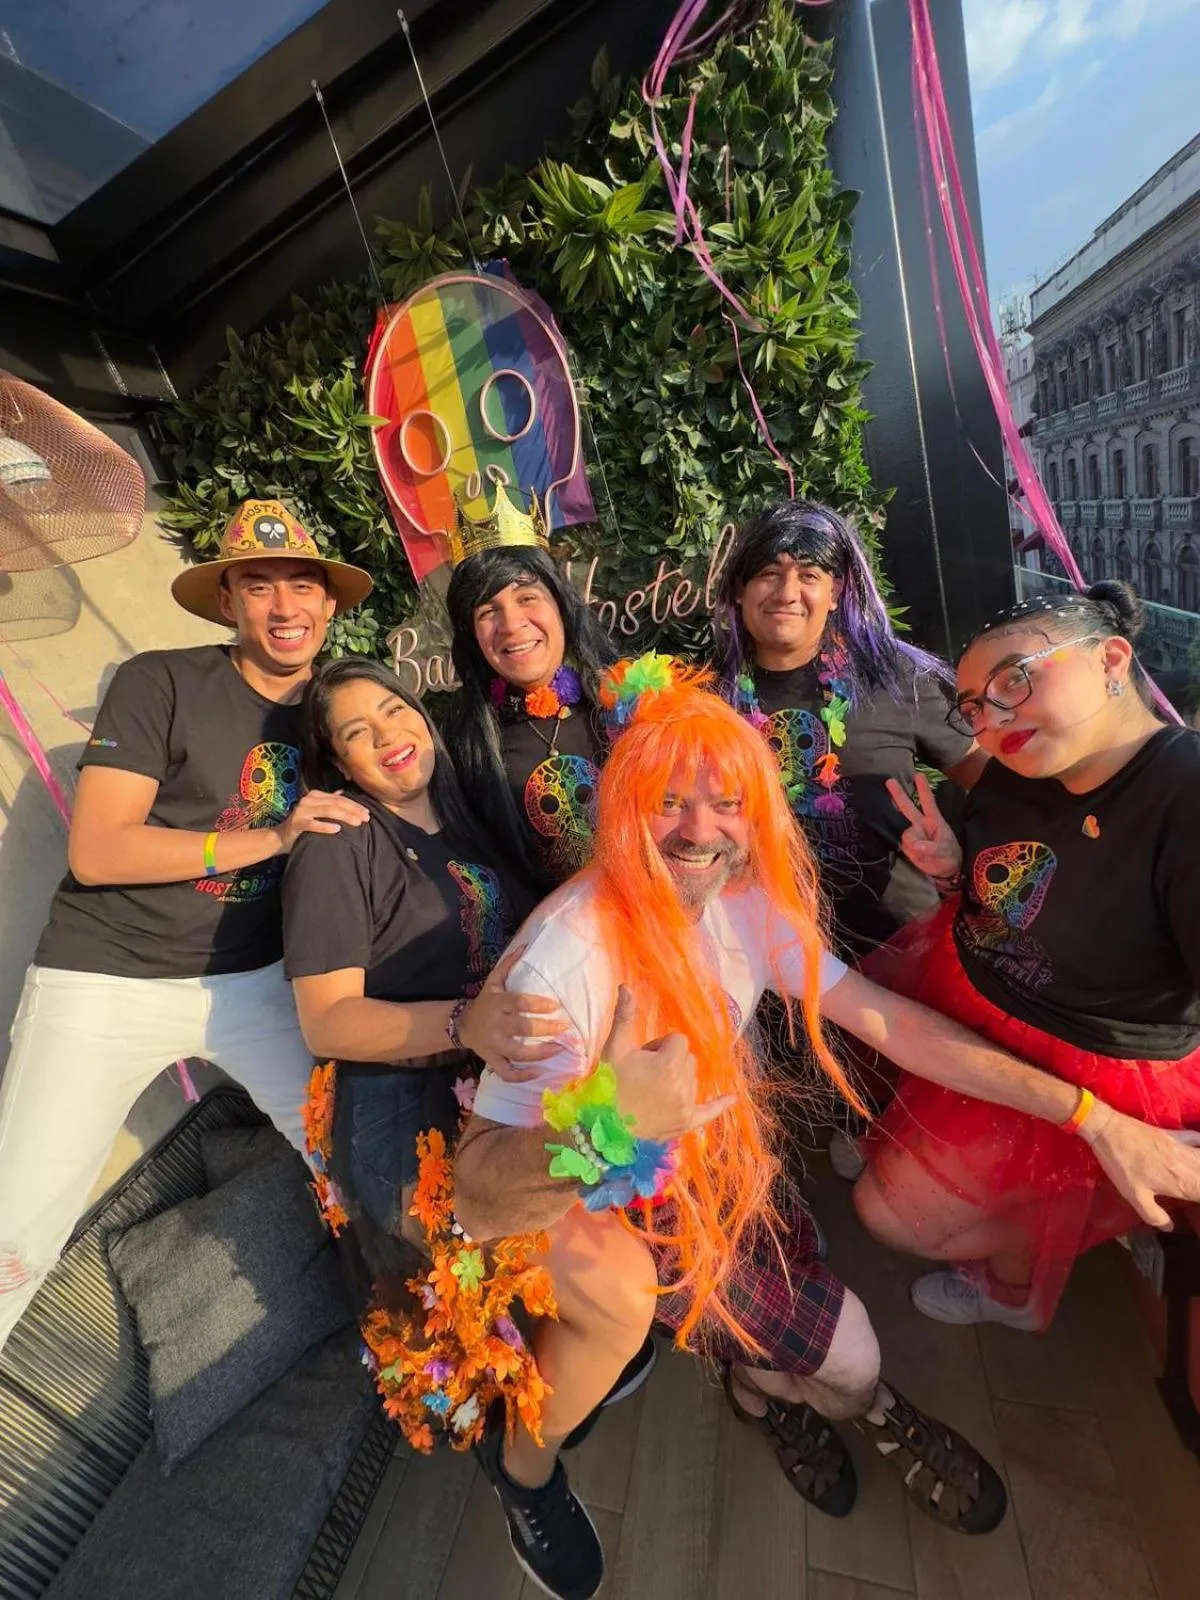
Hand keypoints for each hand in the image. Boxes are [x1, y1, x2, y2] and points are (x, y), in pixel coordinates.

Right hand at [274, 790, 370, 852]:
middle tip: (366, 818)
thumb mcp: (315, 811)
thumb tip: (342, 792)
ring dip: (345, 816)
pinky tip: (337, 829)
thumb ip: (328, 802)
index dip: (354, 805)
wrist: (280, 837)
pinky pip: (313, 824)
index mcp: (315, 795)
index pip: (339, 799)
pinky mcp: (297, 823)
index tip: (367, 812)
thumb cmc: (302, 825)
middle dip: (353, 810)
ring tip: (357, 823)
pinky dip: (326, 826)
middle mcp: (308, 800)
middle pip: (335, 803)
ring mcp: (301, 811)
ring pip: (327, 811)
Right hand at [459, 947, 568, 1075]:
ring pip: (517, 1054)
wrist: (462, 1025)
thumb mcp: (493, 981)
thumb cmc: (485, 1001)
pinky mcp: (492, 1060)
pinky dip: (522, 1077)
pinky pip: (507, 1073)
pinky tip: (540, 1073)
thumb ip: (508, 964)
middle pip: (522, 1029)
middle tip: (565, 1028)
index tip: (556, 1006)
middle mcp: (495, 1025)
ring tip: (559, 1049)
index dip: (538, 1004)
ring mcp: (493, 1045)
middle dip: (546, 1029)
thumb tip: (524, 944)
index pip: (519, 1003)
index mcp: (497, 1003)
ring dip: (540, 1054)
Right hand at [603, 984, 734, 1142]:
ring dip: (678, 1079)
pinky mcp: (687, 1122)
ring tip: (653, 1089)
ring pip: (693, 1079)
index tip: (644, 1056)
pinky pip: (710, 1111)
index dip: (660, 1045)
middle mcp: (683, 1085)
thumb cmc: (609, 1083)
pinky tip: (732, 1098)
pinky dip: (720, 1105)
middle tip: (646, 1073)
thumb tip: (626, 986)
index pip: (678, 1041)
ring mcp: (686, 1105)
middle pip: (688, 1059)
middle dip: (670, 1061)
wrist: (604, 1124)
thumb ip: (624, 1016)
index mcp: (669, 1064)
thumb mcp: (616, 1048)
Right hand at [886, 773, 961, 881]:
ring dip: (912, 843)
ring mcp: (914, 835)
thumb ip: (931, 847)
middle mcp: (921, 824)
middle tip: (889, 781)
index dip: (923, 789)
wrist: (945, 870)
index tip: (918, 775)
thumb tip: (915, 846)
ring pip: (906, 834)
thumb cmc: (949, 854)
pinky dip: (909, 850)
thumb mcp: (945, 850)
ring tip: (924, 854)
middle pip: (908, 807)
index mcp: (933, 821)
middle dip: (898, 794)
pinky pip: (903, 845)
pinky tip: (917, 855)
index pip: (928, 802)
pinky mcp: (908, 846)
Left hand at [1084, 1106, 1199, 1228]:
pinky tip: (1199, 1151)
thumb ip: (1154, 1215)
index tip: (1195, 1204)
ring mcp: (1183, 1147)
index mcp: (1182, 1184)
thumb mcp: (1135, 1197)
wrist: (1109, 1130)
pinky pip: (1197, 1138)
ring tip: (1196, 1178)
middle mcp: (1188, 1165)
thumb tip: (1169, 1228)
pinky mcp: (1175, 1134)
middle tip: (1193, 1192)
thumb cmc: (1121, 1165)